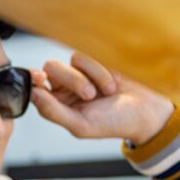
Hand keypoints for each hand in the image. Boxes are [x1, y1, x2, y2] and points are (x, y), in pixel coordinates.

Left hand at [30, 52, 174, 145]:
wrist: (146, 111)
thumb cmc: (114, 122)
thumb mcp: (81, 124)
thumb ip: (53, 111)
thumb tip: (32, 94)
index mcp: (56, 106)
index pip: (35, 88)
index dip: (33, 80)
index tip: (39, 78)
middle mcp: (64, 88)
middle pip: (51, 68)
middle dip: (72, 79)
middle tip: (90, 95)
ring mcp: (80, 73)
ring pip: (71, 60)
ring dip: (91, 76)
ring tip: (108, 91)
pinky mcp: (95, 61)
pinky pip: (89, 55)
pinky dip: (101, 69)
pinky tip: (114, 82)